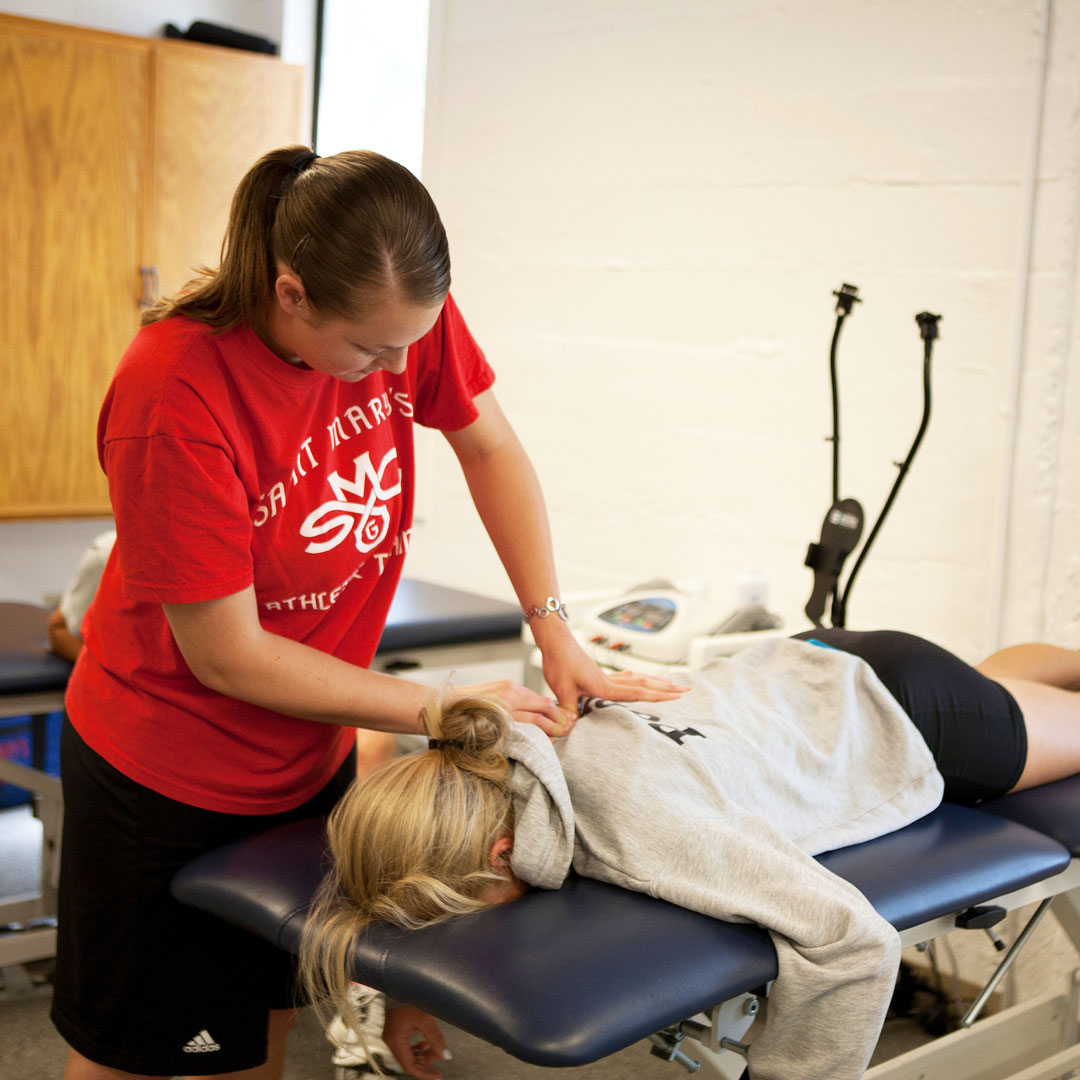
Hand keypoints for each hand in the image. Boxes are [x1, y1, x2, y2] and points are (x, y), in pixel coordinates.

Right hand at [383, 1005, 449, 1079]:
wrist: (400, 986)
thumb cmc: (410, 1001)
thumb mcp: (425, 1018)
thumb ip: (436, 1038)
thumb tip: (446, 1056)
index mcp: (396, 1042)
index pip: (410, 1067)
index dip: (425, 1074)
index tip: (438, 1076)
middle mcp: (391, 1043)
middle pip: (411, 1062)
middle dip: (427, 1060)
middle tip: (439, 1052)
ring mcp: (392, 1039)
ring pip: (410, 1056)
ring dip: (423, 1054)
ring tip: (434, 1046)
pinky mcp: (395, 1034)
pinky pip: (407, 1049)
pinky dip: (417, 1049)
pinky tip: (426, 1042)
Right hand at [453, 679, 574, 736]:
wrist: (442, 707)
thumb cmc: (467, 704)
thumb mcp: (493, 695)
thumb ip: (512, 702)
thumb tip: (533, 714)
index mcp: (510, 687)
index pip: (541, 699)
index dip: (556, 711)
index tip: (565, 720)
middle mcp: (511, 696)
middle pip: (545, 708)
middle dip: (560, 721)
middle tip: (569, 730)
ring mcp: (505, 710)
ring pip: (538, 721)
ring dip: (553, 731)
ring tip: (561, 738)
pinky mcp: (499, 723)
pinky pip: (524, 733)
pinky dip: (537, 739)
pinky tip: (544, 744)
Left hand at [531, 622, 685, 716]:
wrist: (555, 642)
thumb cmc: (558, 663)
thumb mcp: (561, 691)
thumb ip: (569, 710)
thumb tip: (572, 727)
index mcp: (604, 686)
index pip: (637, 693)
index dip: (658, 696)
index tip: (677, 696)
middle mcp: (610, 680)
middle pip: (645, 684)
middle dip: (666, 688)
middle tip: (687, 689)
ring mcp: (606, 676)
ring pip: (638, 679)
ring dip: (656, 682)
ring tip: (672, 684)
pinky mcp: (600, 674)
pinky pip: (626, 678)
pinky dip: (639, 680)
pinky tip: (641, 680)